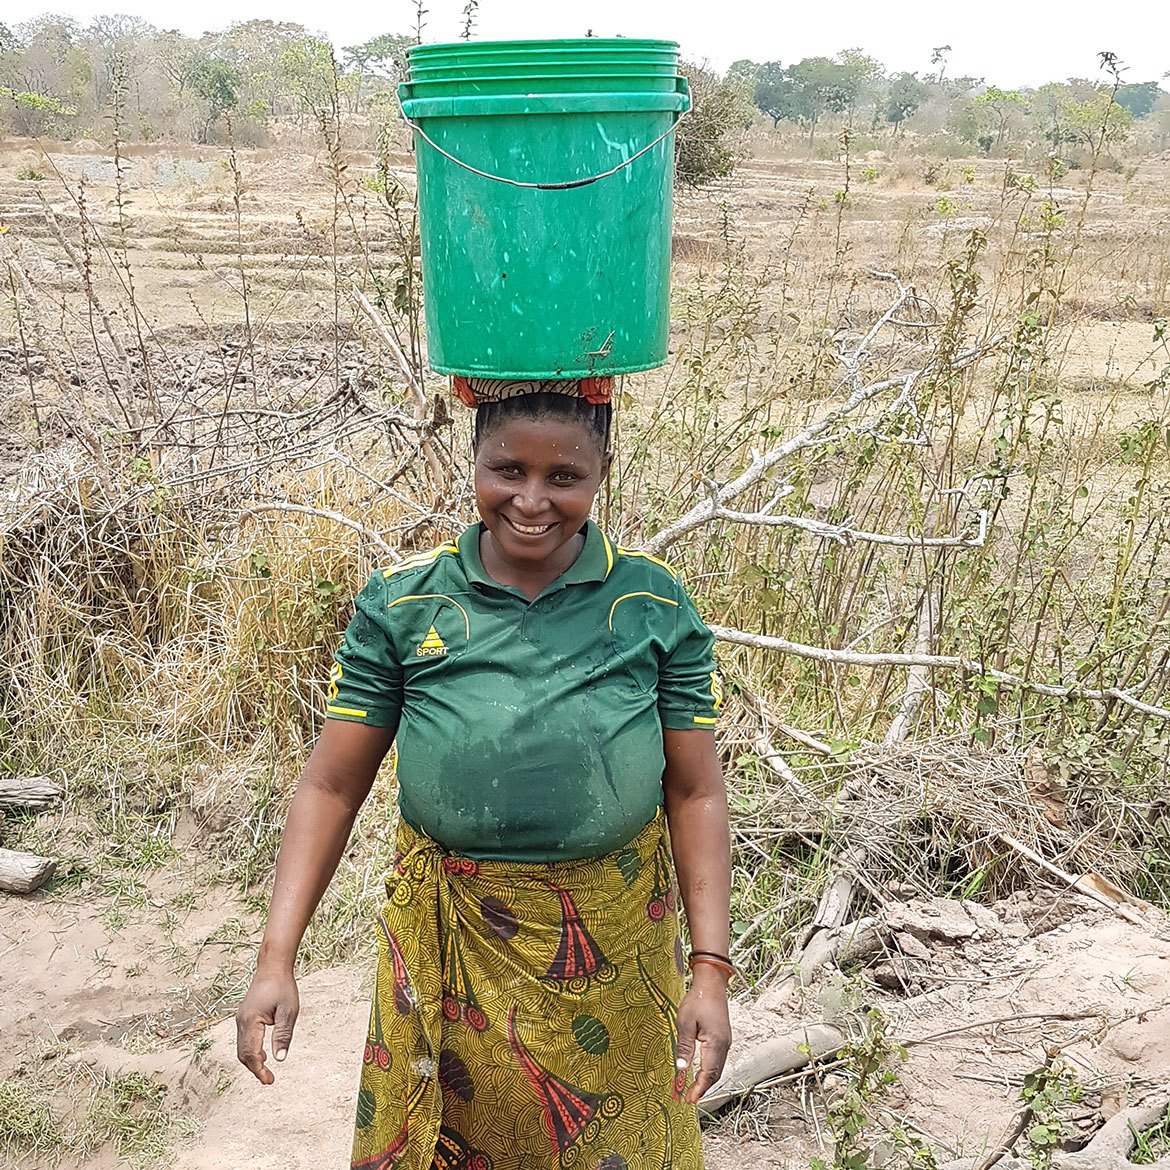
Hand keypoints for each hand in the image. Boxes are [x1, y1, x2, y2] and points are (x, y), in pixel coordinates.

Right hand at [236, 967, 299, 1084]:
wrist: (272, 967)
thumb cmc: (282, 987)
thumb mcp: (289, 1011)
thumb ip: (283, 1035)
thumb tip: (279, 1059)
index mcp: (250, 1021)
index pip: (251, 1054)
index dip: (259, 1070)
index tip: (270, 1081)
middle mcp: (241, 1022)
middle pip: (243, 1054)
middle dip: (254, 1069)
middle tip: (269, 1079)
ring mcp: (240, 1019)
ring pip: (241, 1048)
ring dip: (252, 1061)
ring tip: (266, 1070)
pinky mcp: (243, 1017)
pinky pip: (243, 1040)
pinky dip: (250, 1051)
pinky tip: (262, 1054)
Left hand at [676, 970, 731, 1104]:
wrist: (711, 984)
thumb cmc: (698, 1000)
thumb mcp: (685, 1023)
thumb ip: (684, 1047)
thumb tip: (681, 1069)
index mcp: (716, 1043)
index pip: (709, 1074)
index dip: (699, 1089)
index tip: (689, 1100)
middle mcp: (724, 1045)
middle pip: (715, 1075)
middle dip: (702, 1088)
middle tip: (687, 1097)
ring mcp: (725, 1042)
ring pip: (717, 1068)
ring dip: (705, 1080)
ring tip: (691, 1088)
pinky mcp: (723, 1038)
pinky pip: (717, 1060)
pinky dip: (708, 1070)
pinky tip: (699, 1072)